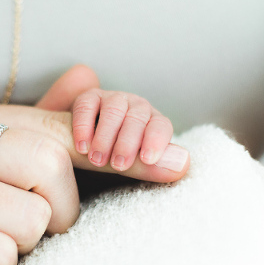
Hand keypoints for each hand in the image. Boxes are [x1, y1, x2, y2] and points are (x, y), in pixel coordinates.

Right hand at [36, 64, 188, 174]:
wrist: (79, 150)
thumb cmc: (114, 159)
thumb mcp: (132, 165)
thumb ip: (151, 166)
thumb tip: (184, 165)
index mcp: (154, 122)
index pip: (161, 126)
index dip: (156, 141)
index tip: (147, 159)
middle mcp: (136, 107)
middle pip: (137, 118)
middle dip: (128, 142)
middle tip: (118, 165)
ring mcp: (113, 100)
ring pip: (114, 110)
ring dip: (105, 136)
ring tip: (97, 160)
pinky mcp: (88, 98)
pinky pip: (87, 105)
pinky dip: (84, 126)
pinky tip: (82, 147)